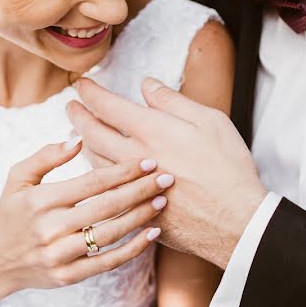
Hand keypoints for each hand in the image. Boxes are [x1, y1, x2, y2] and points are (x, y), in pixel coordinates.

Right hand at [0, 140, 173, 299]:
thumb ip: (45, 156)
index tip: (147, 160)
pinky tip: (152, 234)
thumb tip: (77, 139)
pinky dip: (133, 249)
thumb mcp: (17, 178)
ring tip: (162, 200)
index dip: (122, 171)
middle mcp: (50, 229)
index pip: (91, 183)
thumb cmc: (12, 212)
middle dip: (140, 190)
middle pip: (106, 206)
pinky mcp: (68, 276)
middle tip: (167, 177)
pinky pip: (108, 262)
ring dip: (141, 217)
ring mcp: (60, 255)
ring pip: (110, 234)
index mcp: (40, 200)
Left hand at [66, 78, 267, 268]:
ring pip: (94, 162)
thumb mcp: (209, 120)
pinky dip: (96, 175)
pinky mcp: (135, 210)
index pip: (107, 106)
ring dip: (82, 144)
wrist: (235, 221)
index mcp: (151, 131)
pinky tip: (98, 172)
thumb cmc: (228, 169)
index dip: (89, 92)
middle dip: (77, 117)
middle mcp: (134, 158)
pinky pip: (105, 190)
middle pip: (91, 133)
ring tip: (79, 135)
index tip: (81, 85)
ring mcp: (131, 187)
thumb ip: (172, 101)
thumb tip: (147, 85)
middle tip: (70, 107)